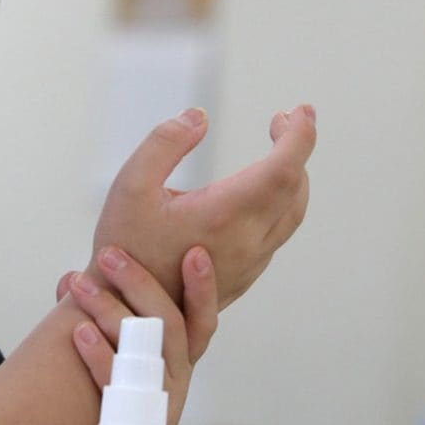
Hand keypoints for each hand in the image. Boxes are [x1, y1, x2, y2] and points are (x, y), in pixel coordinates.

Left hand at [59, 242, 217, 424]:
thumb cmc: (109, 409)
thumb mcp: (120, 366)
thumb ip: (104, 325)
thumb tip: (72, 280)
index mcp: (178, 364)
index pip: (201, 322)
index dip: (203, 289)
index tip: (196, 252)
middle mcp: (174, 382)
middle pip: (168, 325)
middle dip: (140, 283)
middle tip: (110, 254)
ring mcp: (154, 404)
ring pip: (144, 349)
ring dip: (109, 310)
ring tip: (78, 284)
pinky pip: (117, 384)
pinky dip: (98, 353)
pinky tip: (78, 331)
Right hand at [93, 105, 315, 310]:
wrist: (123, 314)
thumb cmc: (123, 248)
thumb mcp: (130, 185)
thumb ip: (164, 144)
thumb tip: (199, 117)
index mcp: (223, 214)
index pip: (284, 168)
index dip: (301, 135)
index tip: (300, 111)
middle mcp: (246, 242)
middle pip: (295, 188)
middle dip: (296, 147)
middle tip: (282, 121)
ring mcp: (249, 264)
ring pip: (292, 215)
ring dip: (293, 177)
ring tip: (278, 147)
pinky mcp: (244, 278)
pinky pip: (276, 235)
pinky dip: (281, 202)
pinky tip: (259, 191)